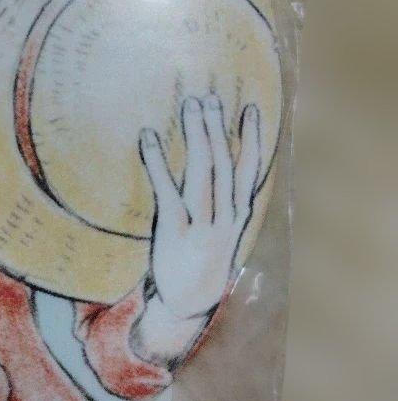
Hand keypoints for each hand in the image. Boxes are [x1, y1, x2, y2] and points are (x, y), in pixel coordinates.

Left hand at [139, 94, 262, 320]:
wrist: (188, 302)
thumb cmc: (201, 257)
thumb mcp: (220, 228)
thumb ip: (222, 199)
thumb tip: (217, 162)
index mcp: (238, 214)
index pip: (251, 170)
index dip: (253, 138)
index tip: (250, 108)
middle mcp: (225, 217)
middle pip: (224, 163)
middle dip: (217, 128)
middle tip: (208, 98)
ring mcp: (202, 224)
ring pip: (204, 172)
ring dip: (196, 136)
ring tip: (190, 106)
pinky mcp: (175, 231)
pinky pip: (167, 189)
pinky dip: (157, 160)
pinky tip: (147, 136)